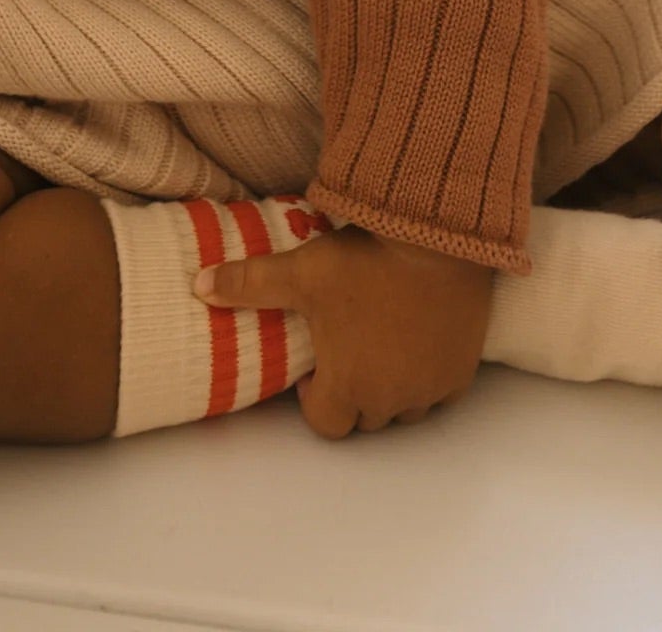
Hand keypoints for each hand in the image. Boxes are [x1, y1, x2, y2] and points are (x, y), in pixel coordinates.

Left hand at [196, 220, 493, 438]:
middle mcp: (391, 400)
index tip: (314, 363)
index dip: (313, 397)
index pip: (325, 423)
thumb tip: (198, 285)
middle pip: (365, 417)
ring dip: (390, 389)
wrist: (437, 239)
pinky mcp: (463, 372)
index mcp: (347, 386)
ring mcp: (431, 389)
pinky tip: (415, 340)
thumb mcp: (301, 270)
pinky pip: (439, 392)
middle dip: (352, 392)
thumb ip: (249, 284)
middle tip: (346, 346)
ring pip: (403, 409)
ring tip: (380, 342)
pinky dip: (426, 378)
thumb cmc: (363, 260)